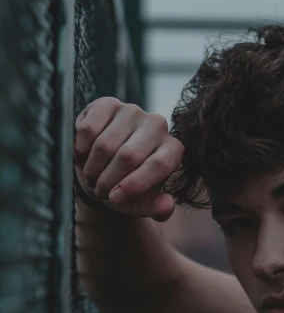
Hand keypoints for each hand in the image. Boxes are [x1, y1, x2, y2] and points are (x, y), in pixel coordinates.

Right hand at [74, 97, 183, 221]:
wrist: (102, 168)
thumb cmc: (126, 187)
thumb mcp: (141, 203)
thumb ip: (156, 208)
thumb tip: (166, 206)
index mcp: (173, 150)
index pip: (158, 165)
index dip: (134, 185)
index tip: (115, 199)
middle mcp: (158, 125)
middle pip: (129, 156)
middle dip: (109, 180)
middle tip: (101, 191)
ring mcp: (133, 111)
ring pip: (106, 145)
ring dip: (93, 169)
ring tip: (93, 177)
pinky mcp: (108, 104)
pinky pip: (89, 129)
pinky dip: (81, 150)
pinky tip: (84, 156)